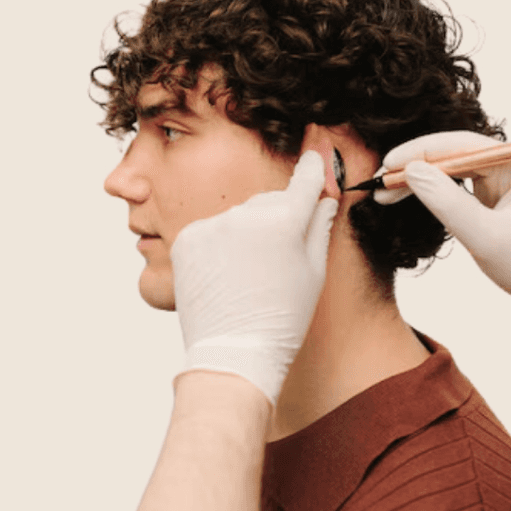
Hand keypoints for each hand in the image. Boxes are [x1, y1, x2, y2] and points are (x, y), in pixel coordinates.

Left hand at [169, 151, 338, 406]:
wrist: (234, 352)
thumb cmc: (282, 317)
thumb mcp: (313, 271)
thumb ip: (318, 226)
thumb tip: (323, 198)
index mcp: (283, 221)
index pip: (303, 182)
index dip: (311, 169)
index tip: (312, 158)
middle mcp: (244, 215)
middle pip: (270, 202)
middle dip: (278, 217)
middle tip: (280, 255)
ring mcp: (211, 226)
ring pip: (240, 216)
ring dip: (248, 232)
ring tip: (251, 271)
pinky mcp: (187, 239)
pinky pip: (213, 229)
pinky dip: (221, 243)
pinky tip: (228, 272)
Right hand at [375, 131, 510, 351]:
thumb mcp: (484, 238)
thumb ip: (447, 202)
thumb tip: (412, 171)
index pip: (462, 145)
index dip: (420, 152)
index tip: (388, 166)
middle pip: (455, 153)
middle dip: (416, 167)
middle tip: (381, 182)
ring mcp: (508, 177)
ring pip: (454, 168)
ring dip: (421, 180)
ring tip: (387, 192)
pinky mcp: (499, 192)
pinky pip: (460, 184)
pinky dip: (435, 192)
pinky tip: (410, 196)